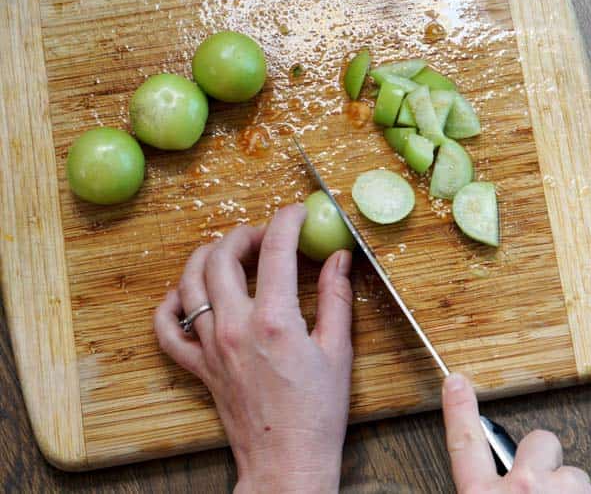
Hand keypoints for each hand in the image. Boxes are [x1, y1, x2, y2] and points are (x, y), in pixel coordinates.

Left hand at [154, 205, 353, 493]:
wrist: (287, 460)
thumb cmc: (318, 412)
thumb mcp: (338, 349)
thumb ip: (336, 298)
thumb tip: (339, 259)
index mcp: (275, 320)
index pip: (274, 251)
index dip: (285, 221)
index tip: (296, 212)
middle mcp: (235, 327)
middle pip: (222, 258)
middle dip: (243, 233)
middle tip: (264, 233)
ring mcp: (212, 347)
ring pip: (190, 284)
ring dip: (207, 257)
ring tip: (228, 252)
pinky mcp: (200, 367)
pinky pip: (168, 330)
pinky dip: (171, 305)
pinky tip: (187, 294)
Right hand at [442, 373, 590, 492]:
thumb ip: (489, 493)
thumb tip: (497, 487)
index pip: (464, 444)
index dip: (460, 410)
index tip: (457, 382)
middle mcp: (523, 487)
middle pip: (539, 442)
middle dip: (548, 460)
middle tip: (547, 491)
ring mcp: (562, 490)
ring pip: (575, 474)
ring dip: (574, 492)